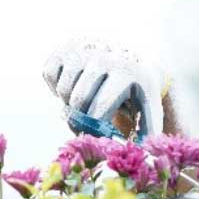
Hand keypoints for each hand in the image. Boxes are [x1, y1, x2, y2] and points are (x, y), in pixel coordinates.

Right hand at [42, 37, 168, 136]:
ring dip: (69, 104)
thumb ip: (147, 134)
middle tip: (89, 126)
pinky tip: (74, 86)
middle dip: (81, 120)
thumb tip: (140, 152)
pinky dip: (56, 86)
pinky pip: (49, 74)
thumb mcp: (150, 110)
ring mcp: (84, 49)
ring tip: (86, 105)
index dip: (94, 130)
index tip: (99, 137)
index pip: (99, 110)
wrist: (133, 59)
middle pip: (78, 100)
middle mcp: (105, 56)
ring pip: (63, 89)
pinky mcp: (66, 46)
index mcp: (126, 72)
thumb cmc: (140, 93)